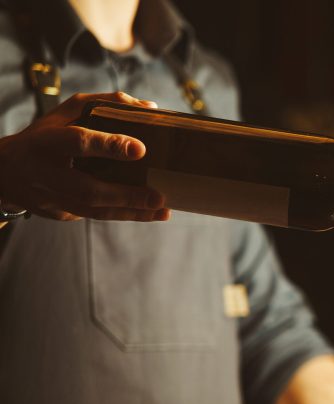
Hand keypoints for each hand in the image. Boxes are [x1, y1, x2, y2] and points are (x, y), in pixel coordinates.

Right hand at [0, 91, 167, 221]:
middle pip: (89, 189)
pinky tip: (146, 213)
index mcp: (47, 141)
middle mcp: (47, 173)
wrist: (4, 172)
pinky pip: (95, 215)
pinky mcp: (59, 213)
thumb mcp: (66, 112)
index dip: (108, 146)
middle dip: (126, 195)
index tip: (140, 149)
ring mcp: (51, 198)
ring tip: (163, 212)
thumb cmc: (45, 136)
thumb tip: (148, 107)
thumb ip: (104, 104)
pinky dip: (122, 214)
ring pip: (95, 210)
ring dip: (132, 212)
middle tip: (158, 197)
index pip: (78, 141)